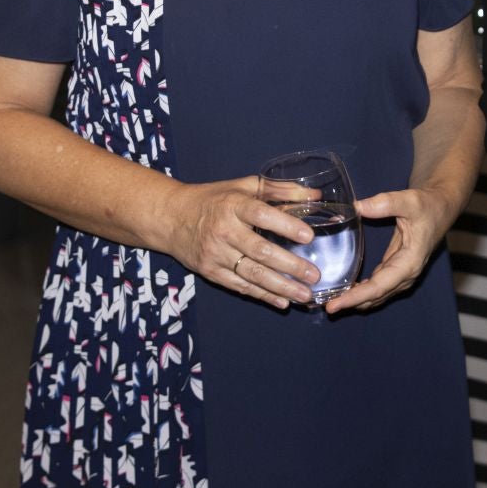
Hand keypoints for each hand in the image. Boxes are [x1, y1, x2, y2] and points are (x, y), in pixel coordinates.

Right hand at [168, 177, 320, 309]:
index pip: (262, 215)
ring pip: (252, 274)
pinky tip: (283, 301)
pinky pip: (240, 286)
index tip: (309, 236)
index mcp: (234, 205)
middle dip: (290, 265)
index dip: (286, 226)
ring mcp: (216, 254)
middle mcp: (224, 230)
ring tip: (304, 295)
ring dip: (281, 287)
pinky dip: (262, 296)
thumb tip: (315, 195)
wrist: (171, 218)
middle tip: (314, 275)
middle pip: (260, 251)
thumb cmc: (214, 199)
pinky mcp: (210, 271)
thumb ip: (279, 189)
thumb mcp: (243, 186)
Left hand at [323, 185, 452, 314]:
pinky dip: (361, 292)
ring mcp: (401, 274)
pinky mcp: (395, 269)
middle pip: (375, 297)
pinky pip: (377, 287)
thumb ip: (385, 203)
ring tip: (329, 301)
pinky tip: (345, 291)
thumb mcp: (409, 200)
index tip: (335, 304)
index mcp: (410, 262)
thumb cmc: (427, 205)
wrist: (440, 207)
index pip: (379, 287)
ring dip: (354, 300)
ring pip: (376, 295)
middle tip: (324, 305)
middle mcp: (406, 274)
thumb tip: (357, 207)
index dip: (355, 297)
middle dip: (350, 303)